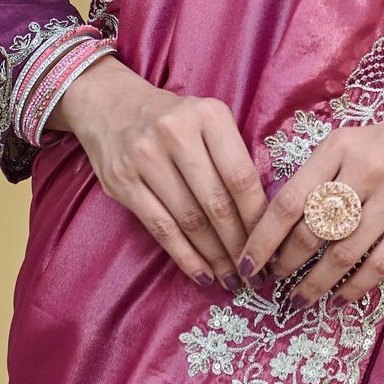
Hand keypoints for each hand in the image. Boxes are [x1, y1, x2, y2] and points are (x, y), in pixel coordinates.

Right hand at [47, 55, 267, 289]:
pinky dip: (185, 257)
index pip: (241, 176)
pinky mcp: (122, 182)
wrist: (111, 104)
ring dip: (214, 256)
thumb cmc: (175, 119)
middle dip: (239, 244)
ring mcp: (145, 158)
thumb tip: (264, 215)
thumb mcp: (208, 120)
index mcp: (208, 115)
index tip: (271, 244)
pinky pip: (160, 228)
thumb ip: (232, 155)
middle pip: (216, 202)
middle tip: (256, 272)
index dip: (258, 217)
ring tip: (232, 278)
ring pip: (189, 220)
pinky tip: (202, 274)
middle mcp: (176, 133)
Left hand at [239, 62, 383, 305]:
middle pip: (312, 230)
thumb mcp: (357, 140)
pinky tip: (340, 296)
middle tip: (274, 282)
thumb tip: (279, 220)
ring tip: (302, 298)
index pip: (289, 199)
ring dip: (316, 283)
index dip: (262, 238)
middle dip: (286, 264)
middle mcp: (365, 169)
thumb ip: (323, 172)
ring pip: (342, 253)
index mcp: (340, 146)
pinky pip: (378, 263)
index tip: (247, 263)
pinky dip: (353, 286)